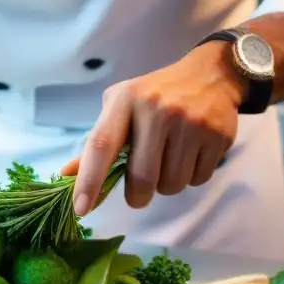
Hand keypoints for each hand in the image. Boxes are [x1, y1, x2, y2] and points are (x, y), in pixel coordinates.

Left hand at [61, 43, 243, 213]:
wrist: (211, 75)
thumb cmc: (154, 96)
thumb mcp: (120, 107)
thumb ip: (97, 142)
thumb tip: (66, 176)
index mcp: (126, 100)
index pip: (101, 145)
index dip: (89, 180)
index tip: (81, 208)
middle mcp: (158, 109)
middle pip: (142, 178)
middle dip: (138, 195)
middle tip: (139, 190)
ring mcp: (191, 122)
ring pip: (171, 184)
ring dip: (166, 185)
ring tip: (169, 160)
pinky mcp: (217, 135)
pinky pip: (197, 180)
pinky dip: (190, 177)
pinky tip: (190, 154)